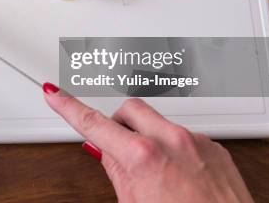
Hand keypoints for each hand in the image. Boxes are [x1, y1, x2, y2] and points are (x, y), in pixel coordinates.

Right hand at [43, 83, 253, 202]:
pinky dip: (174, 149)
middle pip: (129, 108)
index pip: (94, 123)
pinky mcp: (214, 146)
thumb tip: (104, 151)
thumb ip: (116, 171)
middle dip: (118, 124)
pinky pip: (184, 135)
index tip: (54, 93)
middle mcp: (171, 140)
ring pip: (158, 122)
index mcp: (143, 156)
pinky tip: (179, 176)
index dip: (68, 106)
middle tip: (118, 148)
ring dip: (149, 139)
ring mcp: (195, 141)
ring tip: (157, 175)